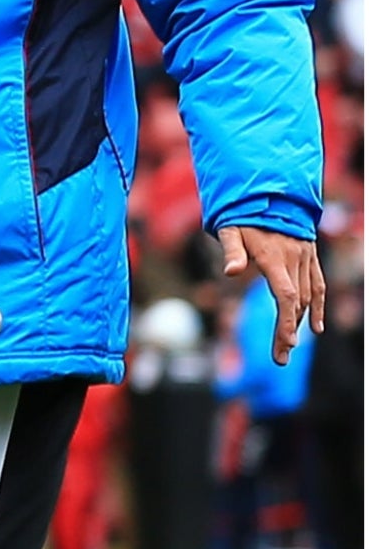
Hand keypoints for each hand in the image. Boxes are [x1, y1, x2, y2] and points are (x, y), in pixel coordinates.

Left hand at [221, 225, 325, 364]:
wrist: (270, 191)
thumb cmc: (244, 212)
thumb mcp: (231, 228)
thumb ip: (232, 250)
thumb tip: (229, 272)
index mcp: (274, 256)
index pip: (285, 295)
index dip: (286, 321)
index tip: (287, 344)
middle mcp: (294, 259)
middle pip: (296, 303)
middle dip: (289, 331)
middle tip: (280, 357)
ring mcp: (305, 257)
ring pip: (308, 296)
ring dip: (300, 323)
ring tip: (289, 347)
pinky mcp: (309, 256)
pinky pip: (318, 284)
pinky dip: (318, 306)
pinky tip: (316, 327)